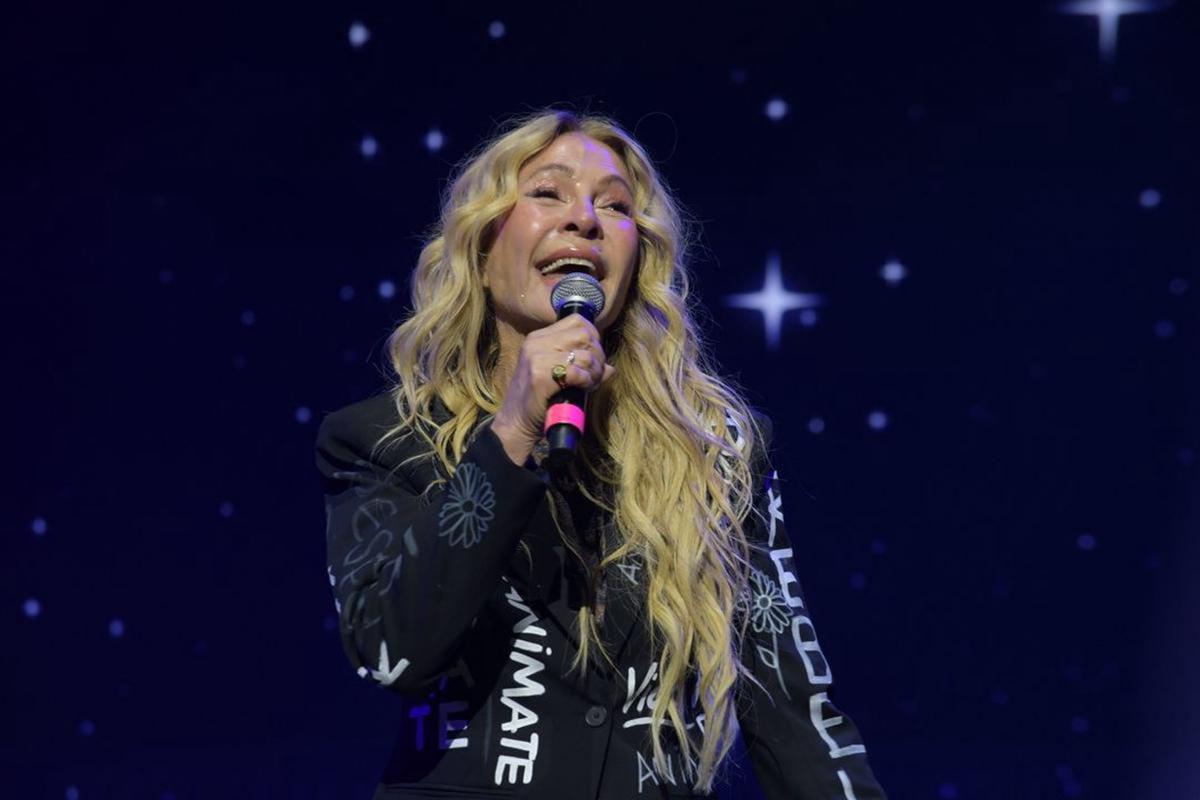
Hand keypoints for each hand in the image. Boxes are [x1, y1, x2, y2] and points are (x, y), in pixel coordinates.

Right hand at [492, 315, 616, 464]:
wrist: (516, 424)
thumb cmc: (540, 401)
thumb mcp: (560, 377)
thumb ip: (582, 366)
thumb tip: (610, 368)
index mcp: (538, 338)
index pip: (577, 321)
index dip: (594, 337)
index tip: (594, 358)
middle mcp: (536, 343)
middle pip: (584, 334)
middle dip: (598, 355)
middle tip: (594, 374)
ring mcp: (536, 357)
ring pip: (585, 354)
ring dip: (594, 372)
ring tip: (589, 384)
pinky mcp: (539, 375)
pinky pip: (576, 371)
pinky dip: (586, 381)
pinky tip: (582, 389)